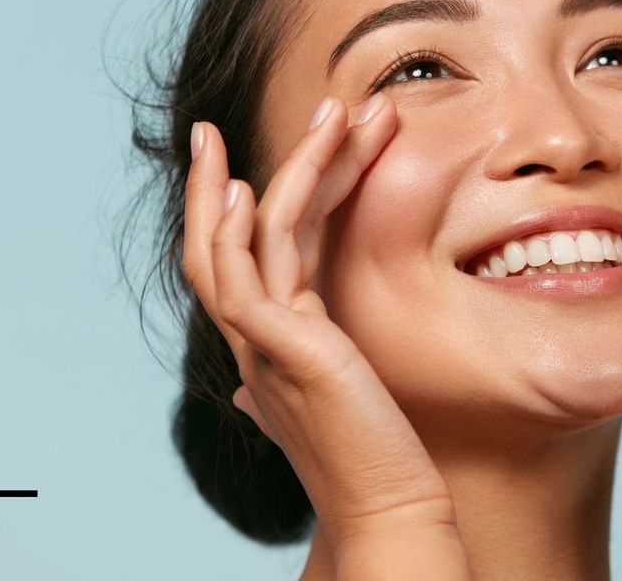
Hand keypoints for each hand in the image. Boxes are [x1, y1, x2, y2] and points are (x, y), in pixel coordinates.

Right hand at [182, 95, 462, 562]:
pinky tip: (254, 191)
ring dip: (286, 169)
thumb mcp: (334, 398)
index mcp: (270, 340)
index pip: (247, 252)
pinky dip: (240, 234)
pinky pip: (243, 283)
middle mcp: (255, 339)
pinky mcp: (283, 355)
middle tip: (278, 110)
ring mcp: (261, 346)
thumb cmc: (373, 457)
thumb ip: (303, 372)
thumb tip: (256, 387)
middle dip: (243, 169)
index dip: (251, 197)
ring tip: (330, 111)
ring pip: (245, 241)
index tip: (269, 149)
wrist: (391, 510)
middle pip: (231, 236)